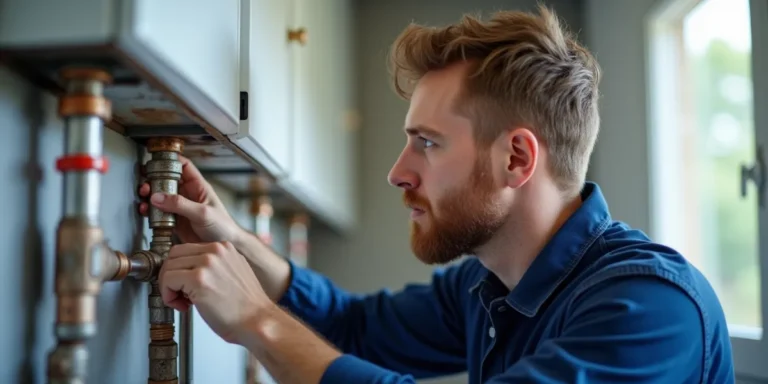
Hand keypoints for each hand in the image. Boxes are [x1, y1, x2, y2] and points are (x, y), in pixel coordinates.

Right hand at [137, 155, 243, 243]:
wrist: (225, 247)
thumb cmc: (222, 227)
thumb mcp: (202, 213)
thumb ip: (180, 204)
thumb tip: (157, 197)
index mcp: (198, 187)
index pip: (184, 166)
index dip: (170, 161)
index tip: (155, 161)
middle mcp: (188, 195)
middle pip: (167, 181)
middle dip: (153, 181)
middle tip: (145, 186)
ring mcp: (180, 208)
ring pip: (160, 196)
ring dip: (149, 196)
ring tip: (143, 199)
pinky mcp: (175, 221)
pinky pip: (159, 213)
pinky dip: (150, 211)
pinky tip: (146, 212)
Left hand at [158, 241, 272, 343]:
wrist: (257, 321)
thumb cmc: (246, 307)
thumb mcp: (233, 273)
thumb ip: (214, 266)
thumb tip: (191, 269)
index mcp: (224, 247)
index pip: (186, 249)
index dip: (180, 270)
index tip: (184, 285)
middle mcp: (216, 250)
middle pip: (174, 255)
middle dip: (171, 276)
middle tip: (181, 295)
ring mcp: (207, 262)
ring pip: (168, 267)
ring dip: (169, 287)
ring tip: (184, 302)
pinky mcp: (198, 278)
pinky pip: (167, 280)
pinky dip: (168, 296)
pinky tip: (183, 306)